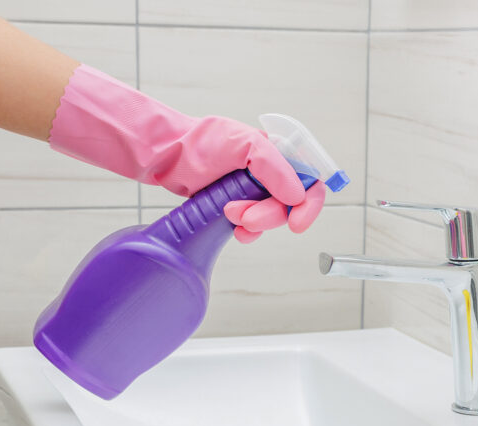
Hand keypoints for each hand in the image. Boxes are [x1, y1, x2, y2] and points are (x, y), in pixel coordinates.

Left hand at [48, 64, 326, 238]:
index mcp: (278, 154)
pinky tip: (234, 227)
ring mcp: (255, 191)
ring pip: (272, 218)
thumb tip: (298, 194)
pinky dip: (247, 232)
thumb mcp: (245, 143)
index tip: (297, 221)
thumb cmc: (202, 142)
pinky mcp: (239, 206)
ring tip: (228, 211)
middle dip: (270, 214)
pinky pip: (254, 228)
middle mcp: (271, 173)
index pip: (311, 180)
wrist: (167, 156)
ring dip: (254, 221)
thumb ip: (275, 167)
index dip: (309, 203)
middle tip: (247, 216)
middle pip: (290, 205)